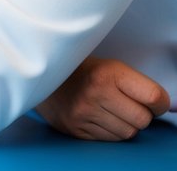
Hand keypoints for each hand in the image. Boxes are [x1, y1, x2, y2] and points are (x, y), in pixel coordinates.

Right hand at [36, 56, 170, 140]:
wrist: (41, 75)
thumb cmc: (81, 70)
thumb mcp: (109, 66)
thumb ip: (136, 84)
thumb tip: (164, 106)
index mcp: (108, 73)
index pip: (155, 97)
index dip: (160, 103)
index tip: (154, 102)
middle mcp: (96, 93)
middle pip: (142, 120)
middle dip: (139, 115)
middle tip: (126, 105)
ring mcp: (84, 113)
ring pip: (127, 134)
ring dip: (124, 125)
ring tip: (109, 110)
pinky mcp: (75, 129)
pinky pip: (108, 140)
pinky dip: (108, 131)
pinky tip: (97, 117)